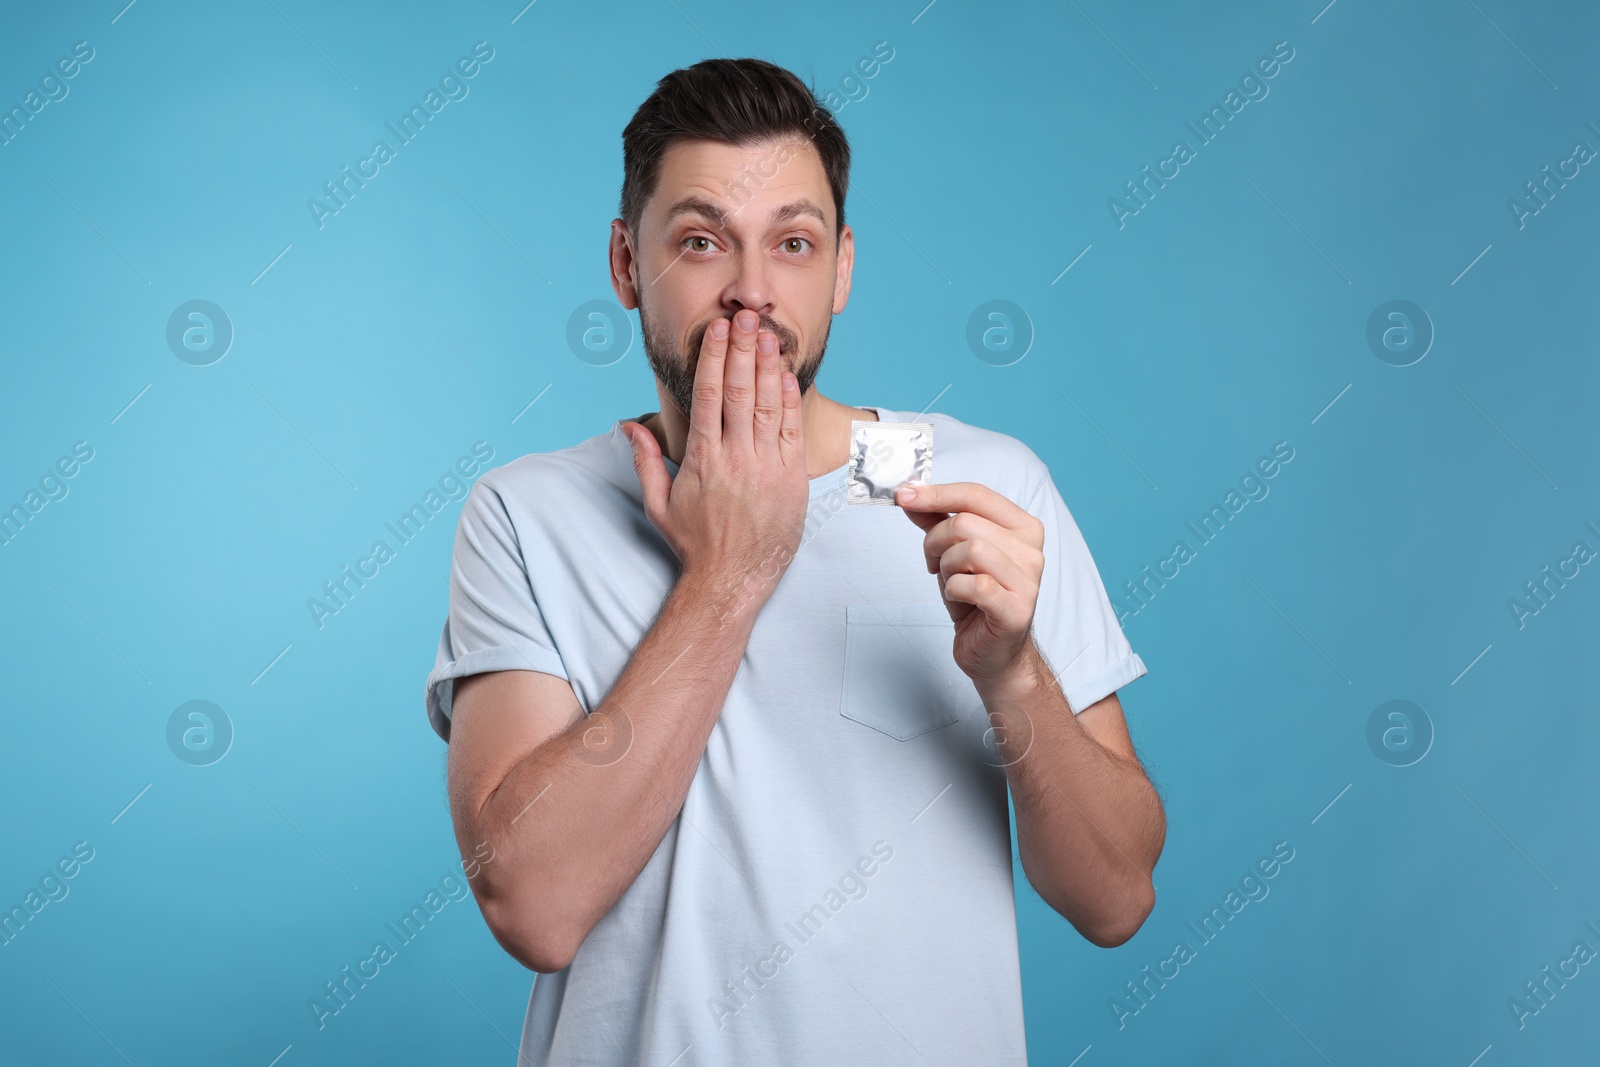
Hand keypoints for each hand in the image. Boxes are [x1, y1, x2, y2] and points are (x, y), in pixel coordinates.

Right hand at [624, 309, 808, 612]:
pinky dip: (790, 402)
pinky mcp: (790, 479)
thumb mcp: (659, 504)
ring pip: (769, 405)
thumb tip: (628, 425)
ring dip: (768, 366)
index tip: (716, 330)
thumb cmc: (695, 543)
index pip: (708, 395)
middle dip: (742, 349)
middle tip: (746, 316)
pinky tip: (786, 376)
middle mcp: (736, 458)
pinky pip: (792, 432)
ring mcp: (766, 467)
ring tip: (768, 334)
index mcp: (702, 459)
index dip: (713, 358)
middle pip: (740, 390)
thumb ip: (646, 461)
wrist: (732, 580)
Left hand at [896, 482, 1044, 682]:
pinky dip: (954, 589)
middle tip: (934, 562)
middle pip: (966, 522)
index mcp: (1023, 527)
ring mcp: (1028, 580)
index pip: (977, 494)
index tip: (905, 496)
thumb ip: (936, 521)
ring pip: (970, 550)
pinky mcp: (1016, 609)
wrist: (993, 652)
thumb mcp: (952, 553)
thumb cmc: (976, 601)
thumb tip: (910, 494)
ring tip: (950, 581)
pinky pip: (973, 585)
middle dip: (935, 541)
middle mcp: (1031, 550)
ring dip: (946, 566)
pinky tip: (958, 598)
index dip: (936, 493)